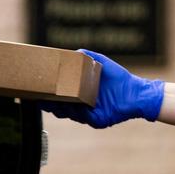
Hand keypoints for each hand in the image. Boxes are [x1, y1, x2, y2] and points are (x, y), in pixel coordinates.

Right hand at [39, 49, 164, 128]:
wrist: (136, 92)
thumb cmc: (118, 78)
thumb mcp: (100, 62)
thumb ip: (85, 56)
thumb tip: (71, 53)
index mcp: (80, 94)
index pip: (60, 96)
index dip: (49, 94)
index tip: (38, 89)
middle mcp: (82, 106)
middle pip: (59, 107)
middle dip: (49, 102)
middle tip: (39, 96)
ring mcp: (89, 114)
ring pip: (68, 113)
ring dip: (58, 107)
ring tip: (49, 100)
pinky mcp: (97, 120)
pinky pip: (82, 117)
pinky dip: (74, 111)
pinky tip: (68, 105)